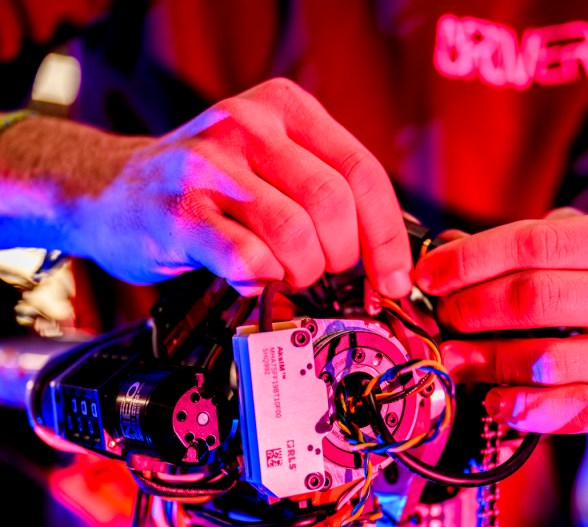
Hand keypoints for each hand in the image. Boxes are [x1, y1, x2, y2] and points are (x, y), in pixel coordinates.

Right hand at [67, 78, 411, 296]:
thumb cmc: (207, 184)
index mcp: (285, 108)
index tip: (394, 277)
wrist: (114, 188)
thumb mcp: (272, 162)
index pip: (362, 171)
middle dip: (342, 256)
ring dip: (302, 272)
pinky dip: (261, 279)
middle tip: (325, 271)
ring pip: (295, 233)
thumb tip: (389, 253)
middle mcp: (248, 125)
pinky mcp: (177, 211)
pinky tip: (250, 274)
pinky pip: (247, 258)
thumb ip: (327, 190)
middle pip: (334, 204)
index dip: (387, 235)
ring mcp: (208, 166)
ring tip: (285, 273)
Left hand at [414, 208, 587, 443]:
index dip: (472, 260)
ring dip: (487, 360)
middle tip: (442, 317)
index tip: (429, 274)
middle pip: (538, 298)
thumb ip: (532, 245)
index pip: (537, 242)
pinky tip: (495, 399)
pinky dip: (526, 408)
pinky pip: (577, 410)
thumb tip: (447, 248)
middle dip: (473, 308)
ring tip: (454, 357)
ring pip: (549, 359)